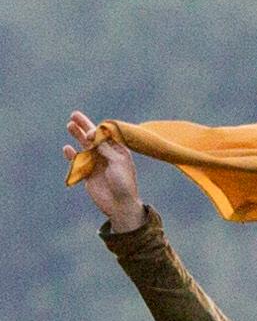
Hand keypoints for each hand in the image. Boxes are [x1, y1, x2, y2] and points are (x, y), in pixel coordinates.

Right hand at [63, 112, 144, 232]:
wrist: (120, 205)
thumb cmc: (124, 183)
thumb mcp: (118, 163)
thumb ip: (105, 148)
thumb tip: (93, 135)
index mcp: (119, 152)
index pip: (106, 135)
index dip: (97, 130)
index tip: (92, 134)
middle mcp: (107, 156)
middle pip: (94, 138)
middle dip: (84, 126)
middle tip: (74, 115)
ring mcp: (97, 164)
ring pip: (84, 147)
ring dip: (77, 136)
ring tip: (70, 125)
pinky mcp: (88, 174)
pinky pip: (78, 161)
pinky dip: (72, 155)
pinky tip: (67, 149)